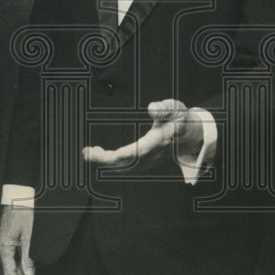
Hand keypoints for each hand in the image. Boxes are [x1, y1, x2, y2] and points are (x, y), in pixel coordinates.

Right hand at [0, 206, 34, 274]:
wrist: (18, 195)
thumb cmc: (23, 212)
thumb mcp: (29, 235)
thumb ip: (28, 256)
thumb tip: (29, 274)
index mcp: (3, 247)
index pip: (10, 272)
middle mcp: (0, 246)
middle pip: (9, 269)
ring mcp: (2, 242)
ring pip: (11, 263)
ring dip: (19, 274)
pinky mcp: (7, 237)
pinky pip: (12, 255)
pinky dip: (18, 264)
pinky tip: (24, 270)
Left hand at [81, 98, 203, 167]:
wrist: (187, 132)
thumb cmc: (179, 118)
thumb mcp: (175, 108)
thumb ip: (164, 107)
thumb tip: (151, 108)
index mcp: (158, 141)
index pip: (137, 152)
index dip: (120, 155)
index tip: (104, 154)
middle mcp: (152, 154)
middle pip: (126, 163)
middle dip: (105, 161)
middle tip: (87, 153)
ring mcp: (148, 160)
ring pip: (124, 167)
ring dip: (105, 162)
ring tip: (89, 153)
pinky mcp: (143, 161)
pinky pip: (125, 166)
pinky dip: (111, 162)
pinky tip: (100, 154)